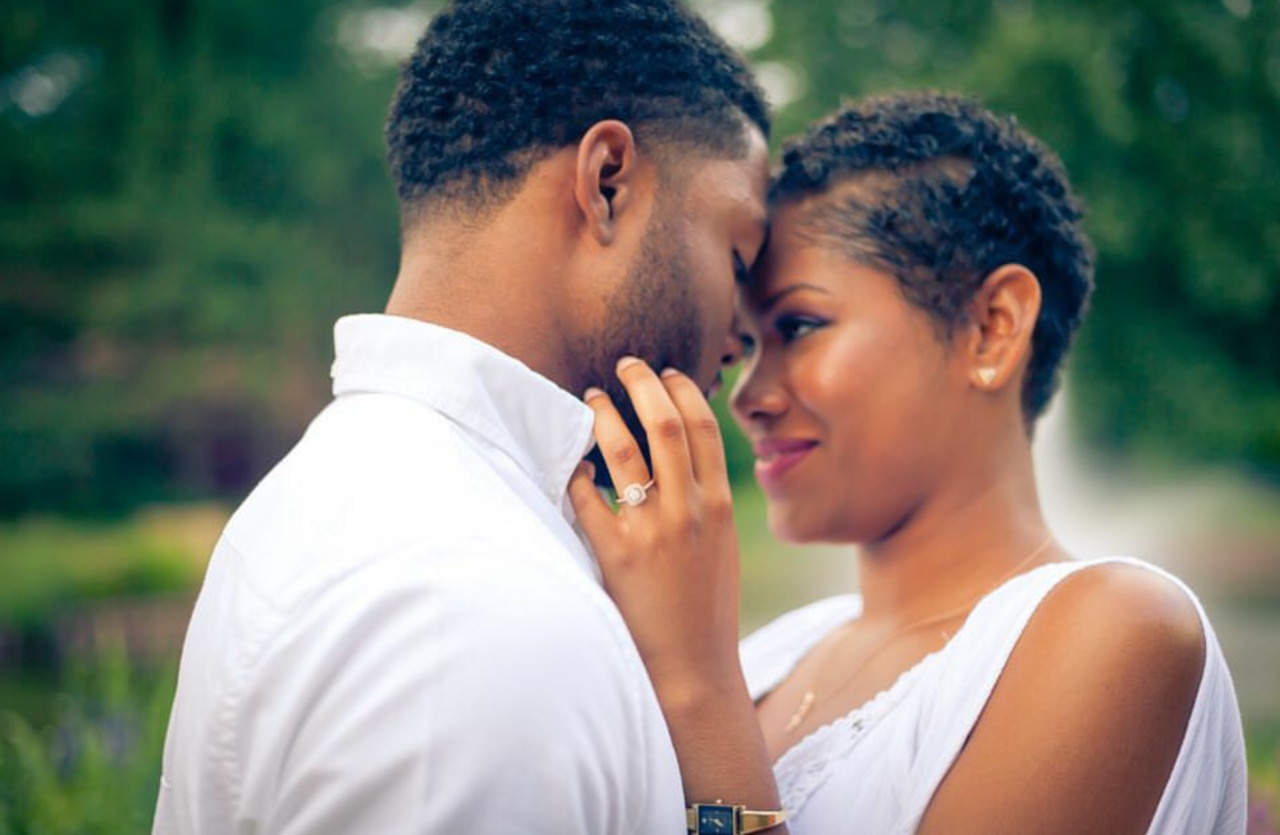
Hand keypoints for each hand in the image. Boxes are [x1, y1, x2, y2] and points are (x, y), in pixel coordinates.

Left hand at [569, 357, 745, 703]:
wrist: (695, 670)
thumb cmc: (707, 612)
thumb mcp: (722, 550)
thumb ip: (707, 506)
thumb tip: (689, 467)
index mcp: (719, 505)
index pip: (704, 427)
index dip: (682, 390)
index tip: (666, 372)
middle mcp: (688, 509)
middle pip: (666, 422)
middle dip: (643, 382)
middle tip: (625, 364)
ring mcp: (651, 529)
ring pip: (623, 448)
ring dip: (603, 413)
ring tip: (590, 397)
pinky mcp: (615, 554)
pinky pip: (586, 497)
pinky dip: (575, 471)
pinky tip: (567, 461)